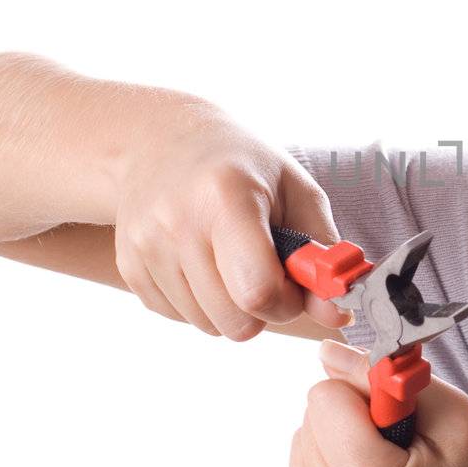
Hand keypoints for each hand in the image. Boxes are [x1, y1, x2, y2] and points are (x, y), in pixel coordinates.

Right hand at [112, 101, 351, 340]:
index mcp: (226, 198)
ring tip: (232, 261)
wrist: (165, 141)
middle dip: (263, 310)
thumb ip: (323, 255)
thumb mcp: (297, 192)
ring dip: (231, 308)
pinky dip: (200, 304)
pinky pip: (178, 318)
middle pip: (234, 320)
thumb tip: (338, 314)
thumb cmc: (245, 168)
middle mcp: (177, 222)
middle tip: (266, 273)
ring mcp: (146, 245)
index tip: (295, 284)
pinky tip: (203, 263)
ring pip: (207, 326)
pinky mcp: (129, 265)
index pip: (257, 290)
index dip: (287, 302)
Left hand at [289, 338, 467, 466]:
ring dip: (338, 448)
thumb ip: (388, 378)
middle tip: (398, 451)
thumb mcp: (456, 418)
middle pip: (310, 422)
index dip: (364, 395)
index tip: (398, 418)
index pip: (324, 398)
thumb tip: (326, 353)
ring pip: (300, 449)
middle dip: (351, 421)